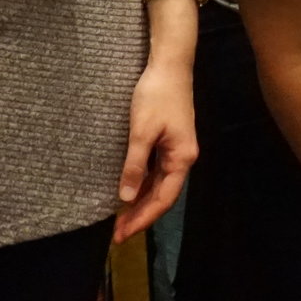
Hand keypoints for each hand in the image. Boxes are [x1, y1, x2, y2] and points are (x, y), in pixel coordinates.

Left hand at [114, 57, 198, 240]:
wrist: (170, 65)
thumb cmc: (156, 96)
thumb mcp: (141, 131)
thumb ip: (134, 165)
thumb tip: (126, 197)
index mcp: (181, 158)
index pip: (163, 199)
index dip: (142, 218)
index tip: (121, 235)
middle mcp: (183, 157)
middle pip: (163, 195)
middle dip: (140, 215)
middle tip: (116, 234)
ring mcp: (177, 149)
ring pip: (160, 185)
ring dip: (141, 202)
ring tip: (120, 219)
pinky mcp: (170, 141)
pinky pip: (157, 172)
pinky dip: (143, 186)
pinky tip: (130, 192)